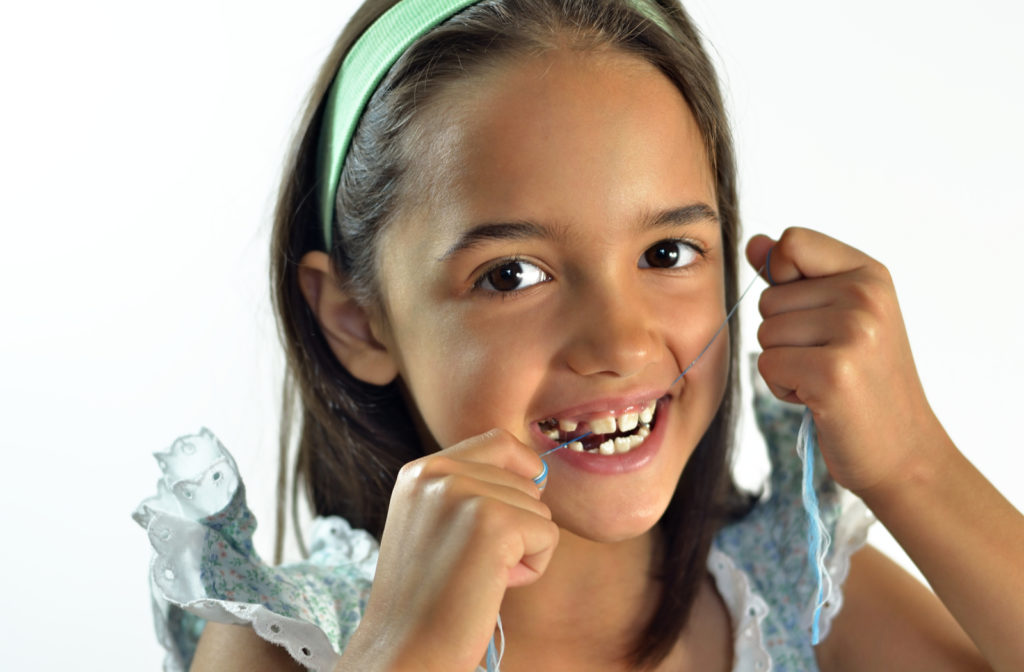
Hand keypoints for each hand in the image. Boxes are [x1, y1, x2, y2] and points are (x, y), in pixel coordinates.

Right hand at [338, 429, 557, 671]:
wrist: (406, 651)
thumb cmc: (426, 599)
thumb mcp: (432, 525)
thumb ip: (468, 492)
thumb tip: (537, 475)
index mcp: (419, 471)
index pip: (498, 441)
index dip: (521, 472)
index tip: (517, 509)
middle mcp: (437, 473)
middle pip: (524, 479)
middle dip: (518, 525)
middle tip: (476, 565)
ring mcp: (463, 494)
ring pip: (539, 510)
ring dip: (524, 549)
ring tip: (479, 578)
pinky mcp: (493, 522)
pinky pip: (548, 535)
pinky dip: (533, 568)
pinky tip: (494, 587)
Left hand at [746, 227, 946, 494]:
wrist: (904, 452)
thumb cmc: (864, 384)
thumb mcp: (838, 317)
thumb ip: (793, 276)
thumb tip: (753, 243)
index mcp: (870, 274)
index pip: (792, 242)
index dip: (781, 278)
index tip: (812, 314)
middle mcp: (866, 295)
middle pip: (769, 297)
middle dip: (784, 336)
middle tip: (829, 361)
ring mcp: (853, 332)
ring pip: (765, 333)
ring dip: (784, 364)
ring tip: (826, 380)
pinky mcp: (833, 372)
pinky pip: (768, 364)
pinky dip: (783, 388)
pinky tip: (820, 399)